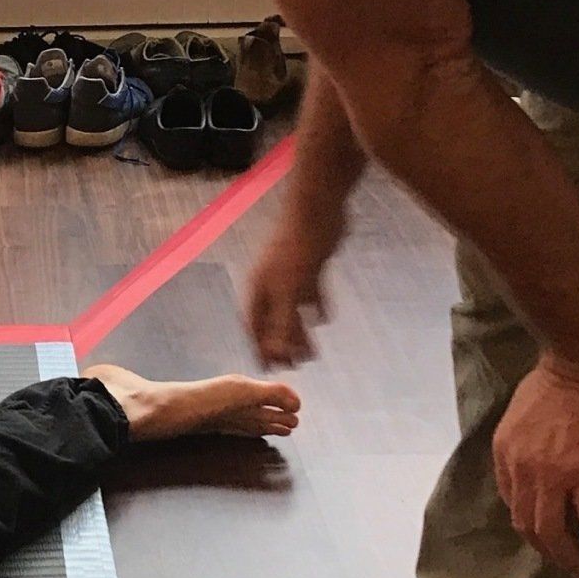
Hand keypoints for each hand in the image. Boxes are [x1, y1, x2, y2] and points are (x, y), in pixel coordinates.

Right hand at [245, 210, 343, 364]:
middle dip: (281, 345)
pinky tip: (323, 318)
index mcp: (260, 288)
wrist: (319, 208)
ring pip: (292, 310)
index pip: (255, 325)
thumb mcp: (291, 290)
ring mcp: (291, 274)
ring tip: (311, 353)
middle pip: (273, 320)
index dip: (261, 347)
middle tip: (294, 367)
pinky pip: (310, 294)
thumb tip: (277, 352)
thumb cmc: (299, 247)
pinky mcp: (310, 266)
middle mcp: (272, 283)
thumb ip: (284, 322)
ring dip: (299, 332)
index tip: (268, 369)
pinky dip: (315, 308)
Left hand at [491, 355, 578, 577]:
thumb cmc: (562, 377)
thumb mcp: (524, 414)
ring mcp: (552, 474)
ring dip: (571, 558)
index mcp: (506, 453)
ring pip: (555, 533)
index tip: (550, 539)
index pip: (513, 504)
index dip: (532, 527)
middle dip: (549, 552)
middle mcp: (522, 469)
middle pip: (529, 526)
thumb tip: (540, 464)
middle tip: (571, 566)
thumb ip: (525, 443)